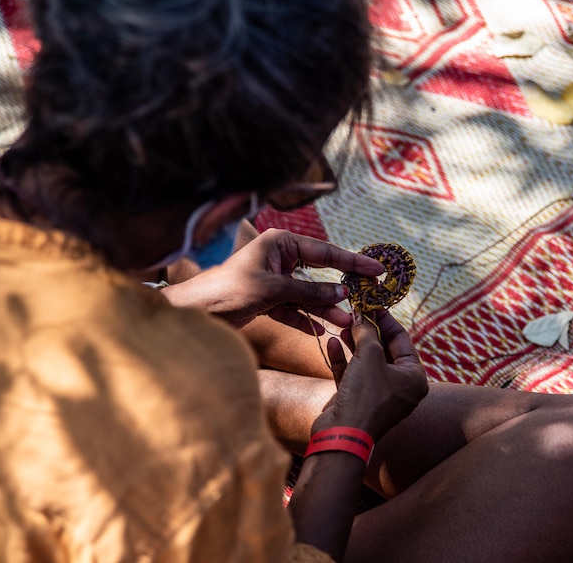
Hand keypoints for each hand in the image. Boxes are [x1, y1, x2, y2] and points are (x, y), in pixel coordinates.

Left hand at [163, 228, 384, 331]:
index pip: (325, 252)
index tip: (377, 269)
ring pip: (309, 295)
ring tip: (347, 322)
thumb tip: (342, 294)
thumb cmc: (228, 290)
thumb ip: (310, 292)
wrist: (196, 311)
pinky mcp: (269, 300)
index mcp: (281, 243)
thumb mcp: (274, 290)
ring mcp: (275, 279)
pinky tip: (323, 331)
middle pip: (320, 273)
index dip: (353, 262)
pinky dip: (307, 320)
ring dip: (326, 310)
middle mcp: (280, 258)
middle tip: (368, 295)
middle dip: (342, 289)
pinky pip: (296, 309)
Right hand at [314, 310, 428, 441]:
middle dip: (367, 331)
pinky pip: (352, 374)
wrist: (342, 435)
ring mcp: (378, 396)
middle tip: (354, 313)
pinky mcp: (358, 401)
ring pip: (366, 362)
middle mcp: (400, 387)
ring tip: (341, 325)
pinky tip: (332, 343)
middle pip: (384, 350)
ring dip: (353, 343)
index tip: (370, 304)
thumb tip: (362, 314)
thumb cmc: (365, 395)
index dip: (385, 320)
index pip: (402, 340)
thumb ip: (367, 331)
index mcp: (414, 378)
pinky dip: (343, 359)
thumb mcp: (370, 355)